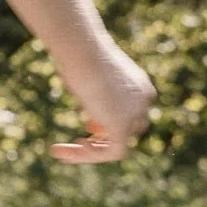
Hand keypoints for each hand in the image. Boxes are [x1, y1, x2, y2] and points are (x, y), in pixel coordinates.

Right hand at [52, 46, 155, 166]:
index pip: (130, 114)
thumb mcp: (88, 73)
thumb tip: (88, 107)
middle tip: (78, 140)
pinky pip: (113, 152)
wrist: (83, 50)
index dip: (108, 123)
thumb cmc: (80, 54)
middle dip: (102, 138)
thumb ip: (94, 93)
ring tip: (63, 151)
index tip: (86, 124)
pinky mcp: (123, 127)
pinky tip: (74, 148)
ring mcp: (136, 114)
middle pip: (129, 130)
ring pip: (120, 144)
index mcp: (139, 86)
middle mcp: (143, 100)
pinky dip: (92, 155)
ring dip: (91, 151)